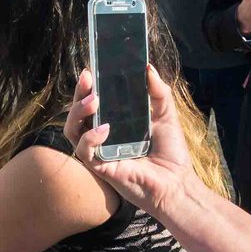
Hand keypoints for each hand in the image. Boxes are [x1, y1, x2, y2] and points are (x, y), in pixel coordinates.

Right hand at [65, 66, 195, 219]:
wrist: (177, 184)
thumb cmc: (171, 154)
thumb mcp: (166, 116)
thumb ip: (159, 92)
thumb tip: (148, 67)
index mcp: (114, 123)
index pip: (93, 103)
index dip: (87, 87)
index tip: (91, 70)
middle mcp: (102, 137)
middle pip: (77, 114)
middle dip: (79, 94)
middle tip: (87, 79)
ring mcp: (99, 152)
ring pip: (73, 131)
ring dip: (79, 113)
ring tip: (93, 100)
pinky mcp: (101, 168)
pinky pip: (84, 152)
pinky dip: (90, 138)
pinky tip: (104, 128)